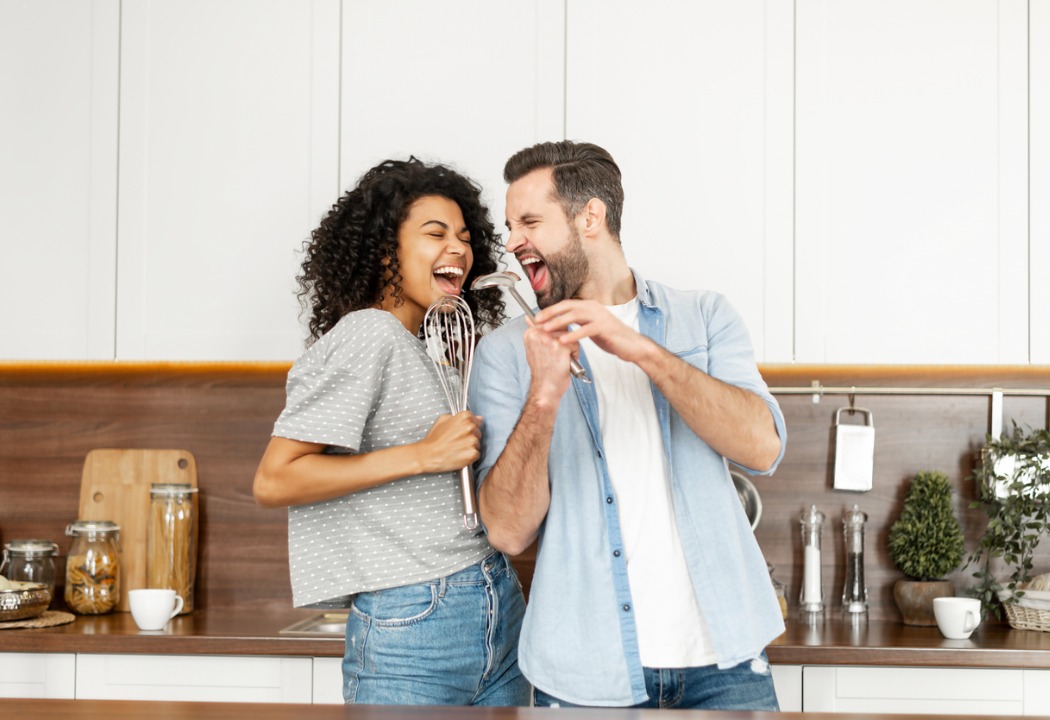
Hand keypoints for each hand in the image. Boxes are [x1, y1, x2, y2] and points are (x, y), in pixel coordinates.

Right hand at [416, 411, 481, 473]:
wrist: (428, 454)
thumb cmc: (434, 438)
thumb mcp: (443, 420)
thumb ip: (460, 417)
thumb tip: (478, 418)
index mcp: (465, 417)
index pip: (477, 421)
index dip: (469, 428)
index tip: (461, 433)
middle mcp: (470, 427)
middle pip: (478, 433)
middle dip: (470, 438)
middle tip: (457, 442)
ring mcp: (472, 441)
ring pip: (478, 444)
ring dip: (470, 447)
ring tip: (457, 449)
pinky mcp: (473, 453)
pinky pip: (476, 455)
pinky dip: (470, 457)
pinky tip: (459, 456)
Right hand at [522, 318, 575, 403]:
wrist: (546, 388)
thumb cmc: (544, 372)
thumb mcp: (535, 348)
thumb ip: (535, 332)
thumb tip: (529, 317)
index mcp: (531, 333)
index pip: (552, 322)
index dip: (556, 336)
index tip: (550, 349)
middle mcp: (538, 334)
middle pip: (562, 327)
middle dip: (564, 341)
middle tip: (555, 356)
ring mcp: (549, 339)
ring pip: (570, 335)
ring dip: (569, 348)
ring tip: (559, 359)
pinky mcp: (560, 346)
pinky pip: (575, 343)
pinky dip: (574, 354)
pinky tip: (565, 362)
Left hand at [534, 299, 654, 363]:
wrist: (631, 345)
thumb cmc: (610, 337)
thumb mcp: (590, 327)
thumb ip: (578, 322)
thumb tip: (559, 322)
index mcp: (589, 306)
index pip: (566, 304)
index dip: (550, 310)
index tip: (537, 317)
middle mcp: (594, 308)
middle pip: (568, 307)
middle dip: (551, 313)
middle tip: (537, 321)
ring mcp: (600, 316)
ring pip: (576, 315)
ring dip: (559, 322)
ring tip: (547, 329)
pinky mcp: (605, 327)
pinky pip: (586, 329)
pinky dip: (573, 334)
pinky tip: (563, 340)